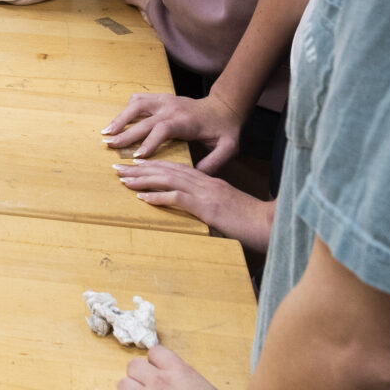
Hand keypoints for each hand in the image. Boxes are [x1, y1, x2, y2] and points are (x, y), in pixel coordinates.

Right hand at [102, 91, 246, 168]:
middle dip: (125, 133)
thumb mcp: (228, 148)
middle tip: (110, 145)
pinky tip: (119, 121)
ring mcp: (165, 100)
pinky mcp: (161, 98)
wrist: (224, 106)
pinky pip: (139, 99)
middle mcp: (171, 108)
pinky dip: (127, 109)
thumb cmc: (225, 130)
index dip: (148, 142)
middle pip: (143, 119)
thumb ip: (214, 162)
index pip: (162, 130)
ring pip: (136, 105)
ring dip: (120, 118)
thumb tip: (197, 175)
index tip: (136, 157)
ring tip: (106, 132)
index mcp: (185, 121)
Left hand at [113, 160, 274, 250]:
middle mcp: (205, 183)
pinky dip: (159, 197)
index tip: (135, 166)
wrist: (272, 223)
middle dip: (140, 168)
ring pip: (168, 180)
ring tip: (123, 179)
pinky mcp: (209, 207)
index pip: (176, 169)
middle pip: (167, 170)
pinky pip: (179, 198)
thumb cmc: (253, 221)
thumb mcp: (228, 210)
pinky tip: (142, 198)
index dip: (153, 166)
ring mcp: (206, 193)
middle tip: (118, 168)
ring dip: (143, 179)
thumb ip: (211, 207)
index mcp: (209, 182)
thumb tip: (199, 212)